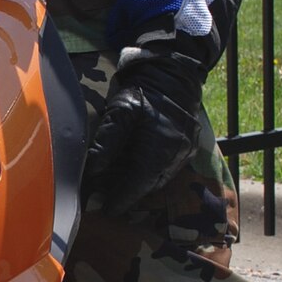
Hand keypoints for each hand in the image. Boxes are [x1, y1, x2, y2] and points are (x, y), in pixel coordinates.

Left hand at [82, 50, 205, 216]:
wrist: (172, 72)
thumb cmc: (143, 91)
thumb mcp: (120, 112)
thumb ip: (106, 142)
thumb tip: (92, 171)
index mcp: (160, 147)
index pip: (138, 184)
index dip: (121, 199)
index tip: (106, 209)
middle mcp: (177, 153)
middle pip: (149, 184)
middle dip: (128, 193)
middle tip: (107, 198)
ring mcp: (186, 150)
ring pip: (160, 178)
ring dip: (140, 184)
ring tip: (118, 186)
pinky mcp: (189, 146)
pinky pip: (168, 168)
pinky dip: (151, 173)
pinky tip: (135, 169)